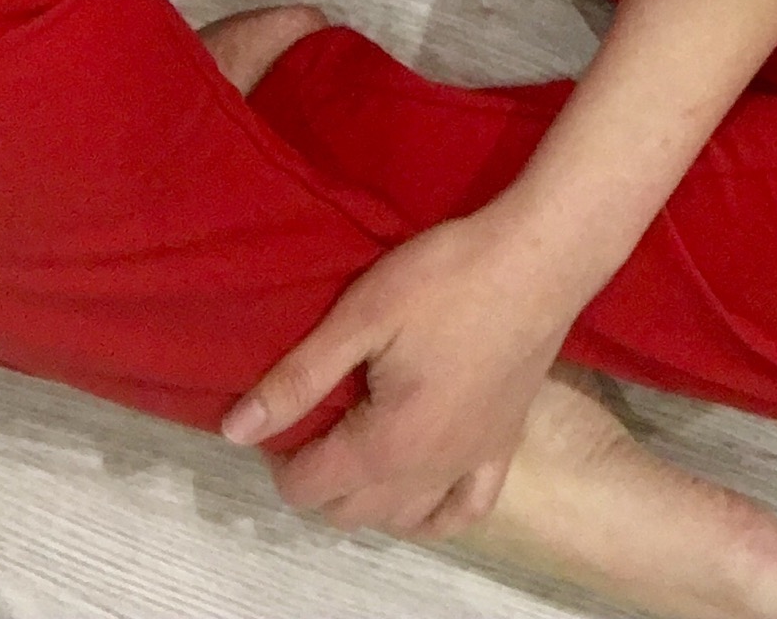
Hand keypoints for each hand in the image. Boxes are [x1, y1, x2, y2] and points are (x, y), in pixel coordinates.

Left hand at [220, 202, 578, 541]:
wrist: (539, 258)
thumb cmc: (446, 278)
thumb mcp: (361, 315)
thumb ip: (299, 378)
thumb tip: (237, 429)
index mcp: (386, 444)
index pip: (310, 486)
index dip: (279, 459)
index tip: (275, 414)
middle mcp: (428, 472)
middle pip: (351, 511)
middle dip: (317, 481)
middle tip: (308, 423)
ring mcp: (472, 463)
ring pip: (403, 517)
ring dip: (367, 500)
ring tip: (352, 450)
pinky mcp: (505, 444)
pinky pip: (465, 510)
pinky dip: (434, 515)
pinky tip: (421, 493)